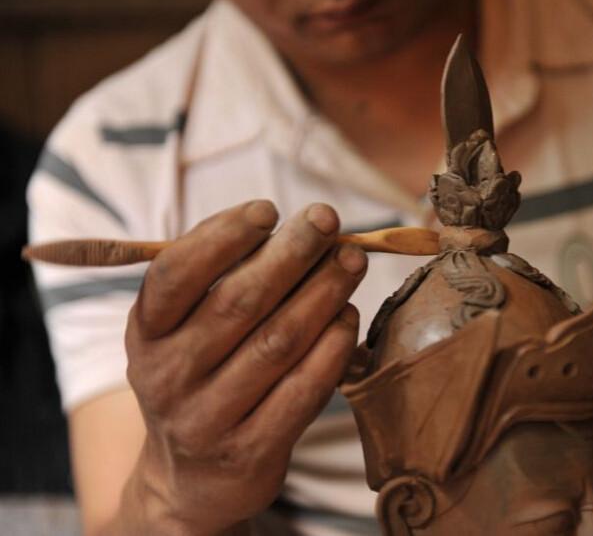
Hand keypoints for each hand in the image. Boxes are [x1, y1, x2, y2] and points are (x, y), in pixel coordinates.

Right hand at [122, 200, 365, 533]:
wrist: (191, 477)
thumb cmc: (200, 375)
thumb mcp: (184, 329)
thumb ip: (223, 278)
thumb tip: (298, 228)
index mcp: (146, 333)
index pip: (176, 275)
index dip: (223, 235)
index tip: (267, 209)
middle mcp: (168, 376)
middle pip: (238, 302)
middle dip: (292, 253)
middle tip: (328, 220)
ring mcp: (208, 418)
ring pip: (278, 340)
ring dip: (323, 292)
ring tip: (351, 261)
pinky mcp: (251, 450)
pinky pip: (304, 388)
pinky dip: (333, 346)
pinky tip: (348, 315)